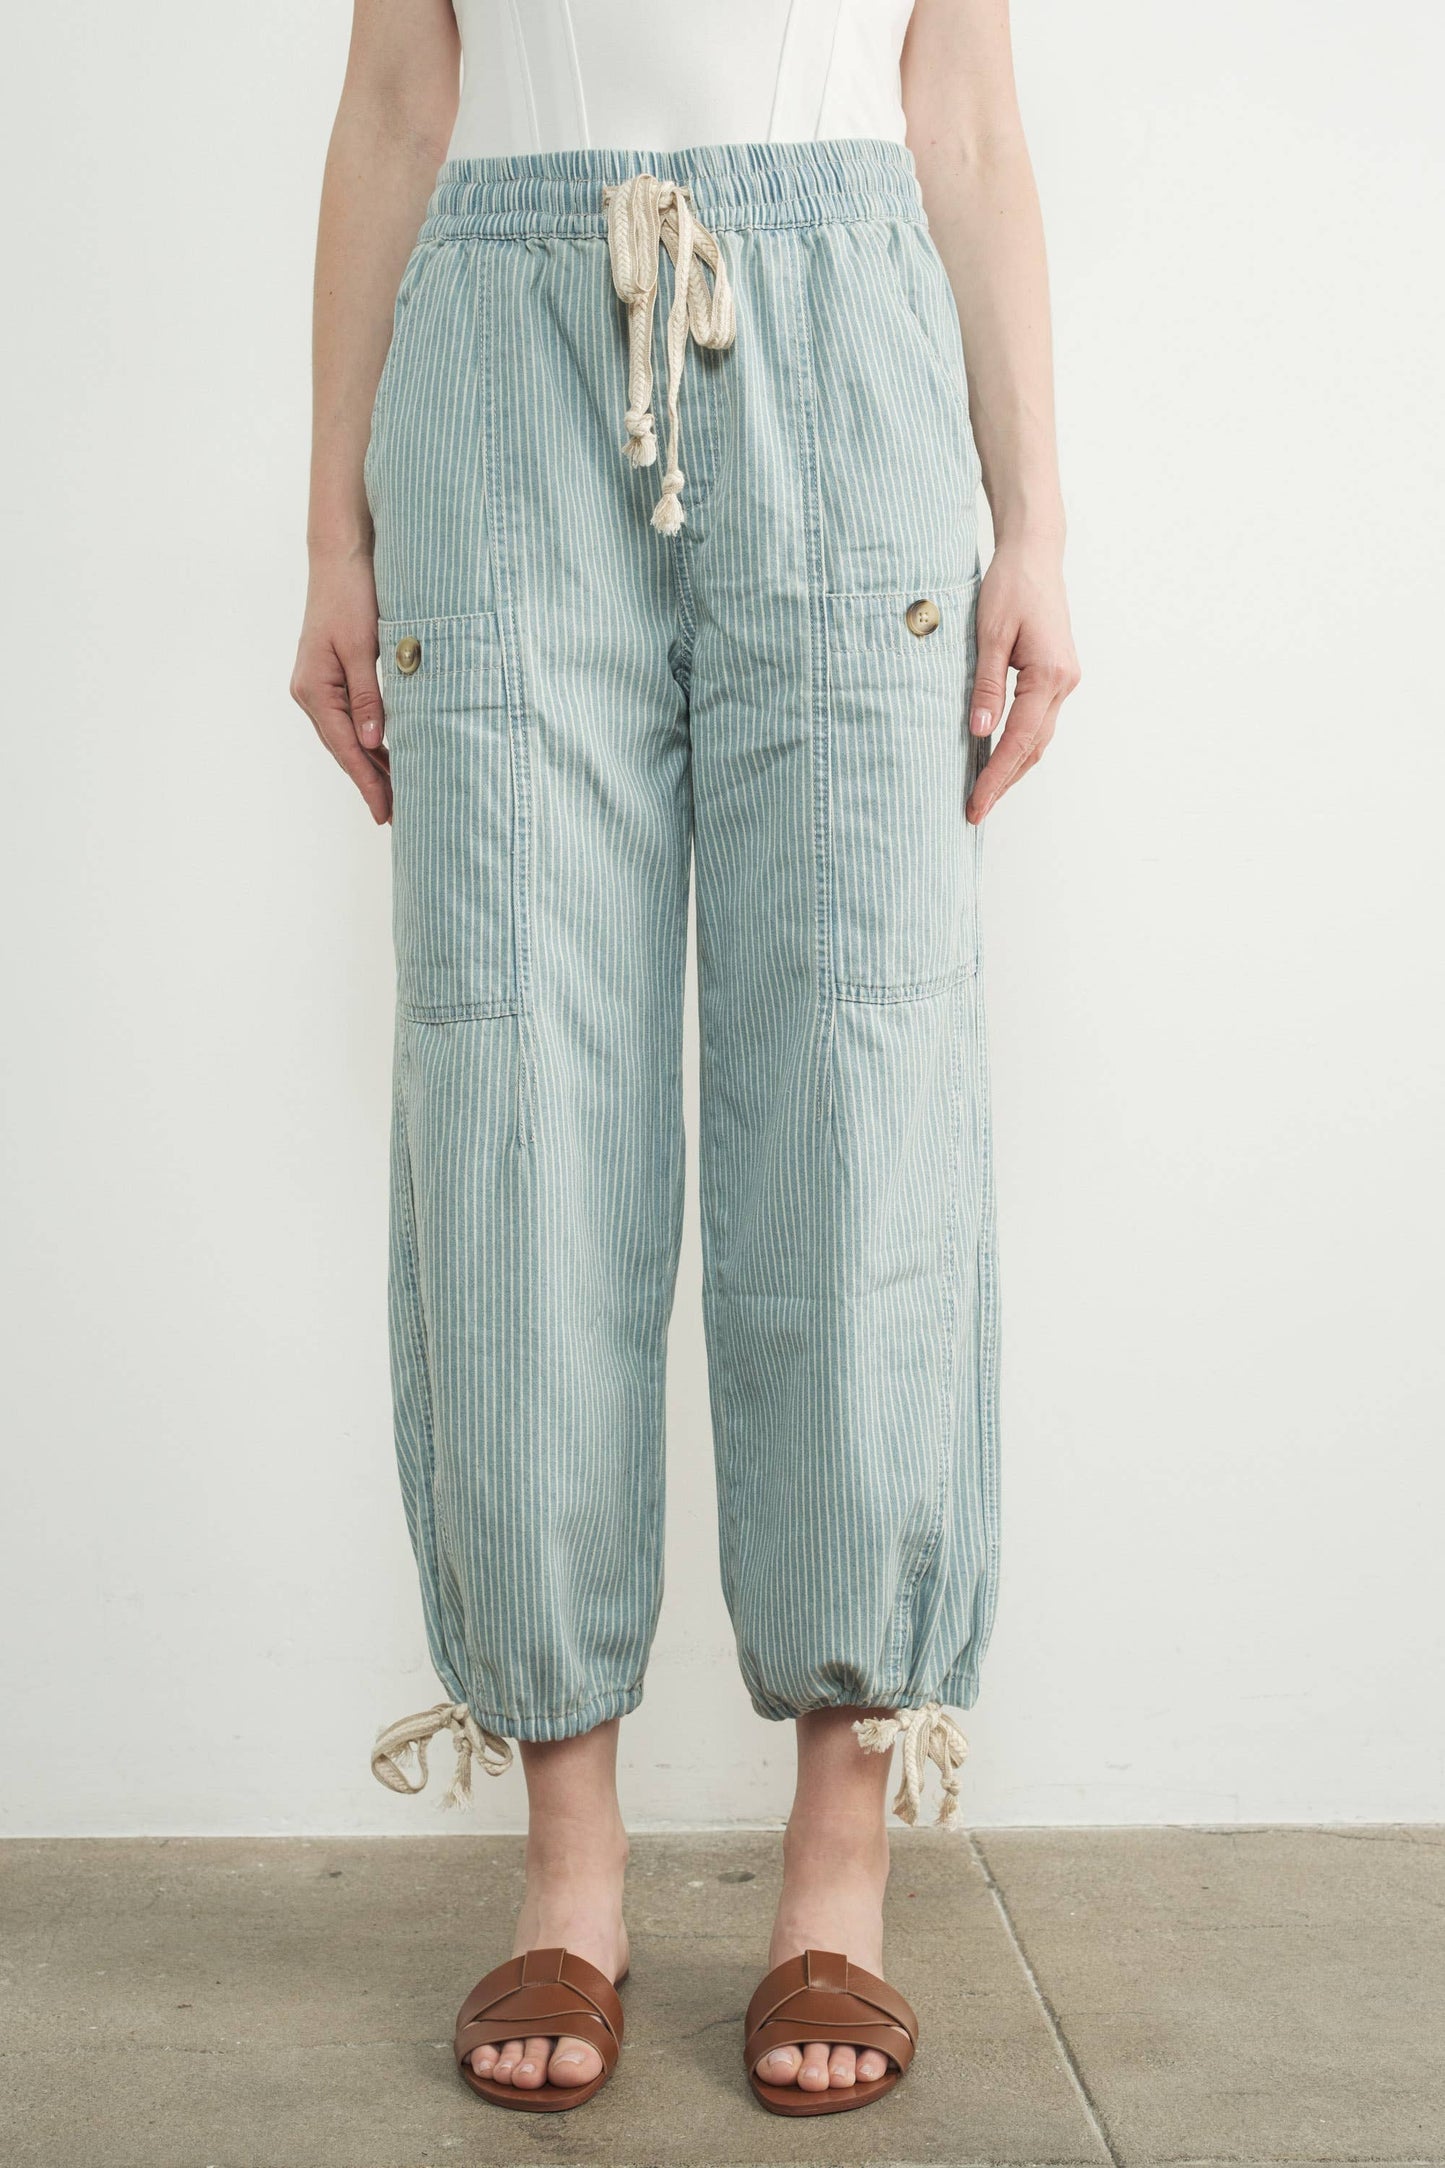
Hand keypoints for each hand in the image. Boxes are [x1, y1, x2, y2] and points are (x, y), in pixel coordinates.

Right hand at [290, 548, 390, 824]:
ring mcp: (318, 685)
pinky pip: (350, 719)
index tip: (386, 813)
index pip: (347, 748)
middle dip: (370, 782)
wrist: (340, 557)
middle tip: (396, 816)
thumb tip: (373, 742)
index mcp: (315, 689)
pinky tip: (386, 755)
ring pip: (348, 737)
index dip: (368, 783)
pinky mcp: (330, 676)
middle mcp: (311, 692)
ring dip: (371, 764)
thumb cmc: (352, 595)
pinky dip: (369, 740)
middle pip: (345, 749)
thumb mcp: (361, 647)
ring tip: (396, 794)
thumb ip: (368, 696)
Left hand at [966, 539, 1079, 822]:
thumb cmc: (1010, 586)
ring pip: (1039, 738)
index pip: (1019, 740)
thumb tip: (981, 732)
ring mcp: (1065, 680)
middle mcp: (1065, 683)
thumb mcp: (990, 635)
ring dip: (1013, 768)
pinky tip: (997, 758)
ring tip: (984, 795)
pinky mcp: (1058, 676)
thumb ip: (987, 686)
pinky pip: (1038, 721)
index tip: (975, 804)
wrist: (1035, 554)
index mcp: (1050, 675)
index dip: (995, 776)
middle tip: (974, 811)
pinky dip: (1019, 745)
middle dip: (1003, 782)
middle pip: (1033, 748)